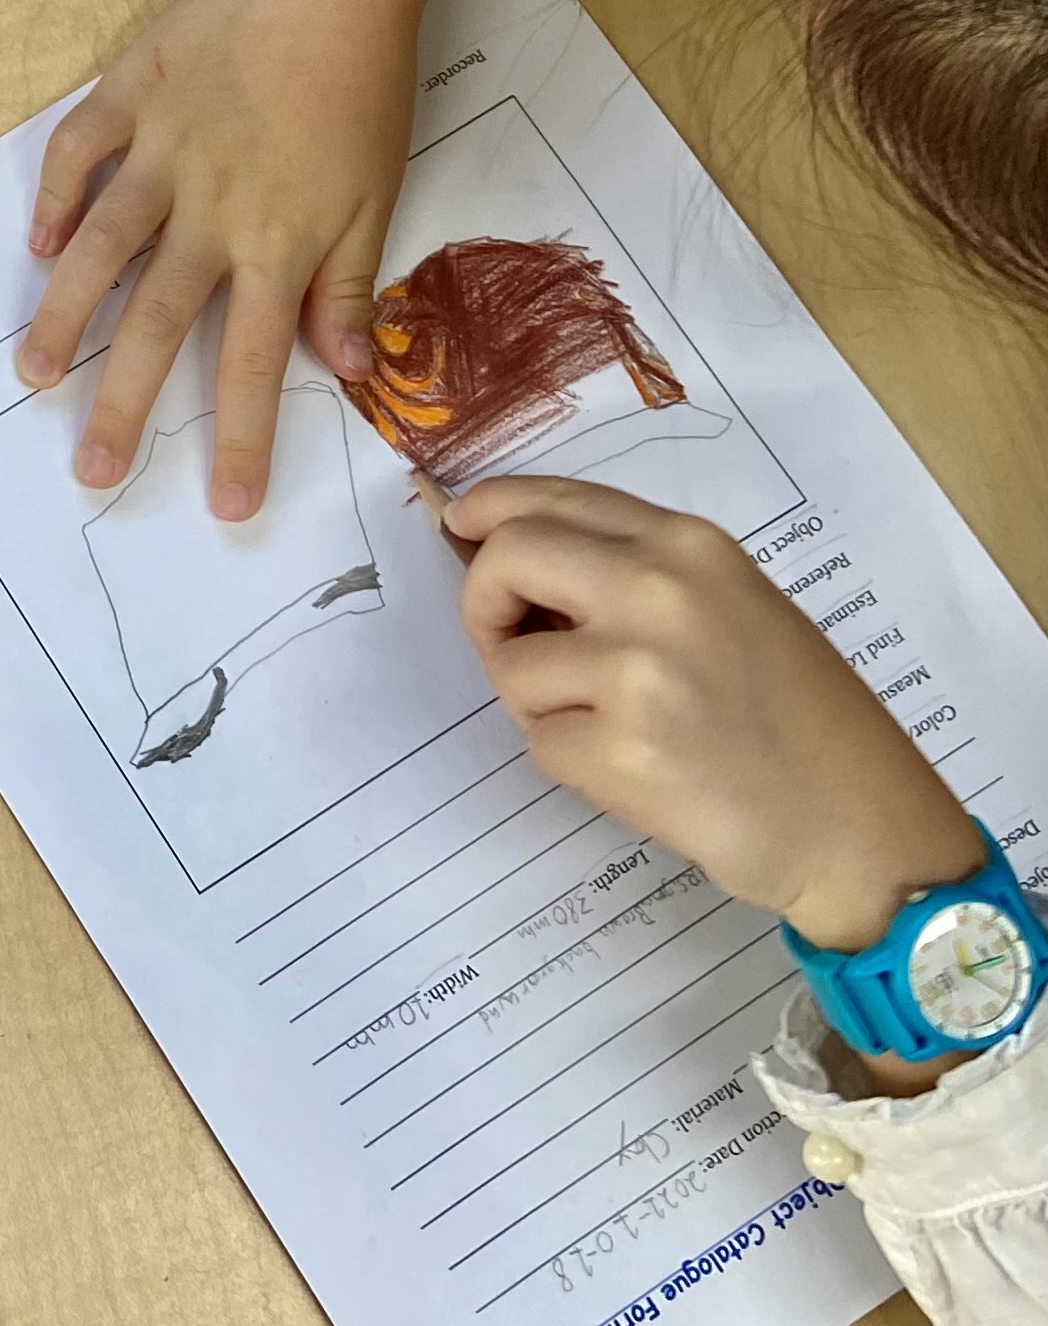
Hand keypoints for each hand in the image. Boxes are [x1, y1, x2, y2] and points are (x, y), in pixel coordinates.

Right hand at [15, 0, 484, 515]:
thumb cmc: (364, 86)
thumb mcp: (376, 195)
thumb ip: (347, 285)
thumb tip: (342, 374)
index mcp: (274, 241)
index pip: (250, 363)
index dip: (236, 439)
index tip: (223, 506)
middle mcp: (205, 210)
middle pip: (155, 325)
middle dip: (121, 406)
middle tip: (91, 471)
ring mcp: (157, 152)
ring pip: (96, 250)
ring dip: (62, 318)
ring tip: (32, 375)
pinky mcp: (128, 95)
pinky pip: (76, 154)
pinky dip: (52, 199)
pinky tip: (36, 244)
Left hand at [448, 477, 980, 962]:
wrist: (863, 828)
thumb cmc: (803, 721)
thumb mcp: (733, 605)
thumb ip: (637, 572)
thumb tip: (518, 561)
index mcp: (688, 544)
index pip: (552, 497)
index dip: (489, 511)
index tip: (463, 530)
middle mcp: (659, 588)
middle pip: (507, 554)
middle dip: (484, 598)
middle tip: (509, 643)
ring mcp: (638, 668)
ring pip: (511, 664)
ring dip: (537, 702)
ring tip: (609, 728)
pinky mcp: (623, 749)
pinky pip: (539, 742)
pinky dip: (570, 760)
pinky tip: (635, 772)